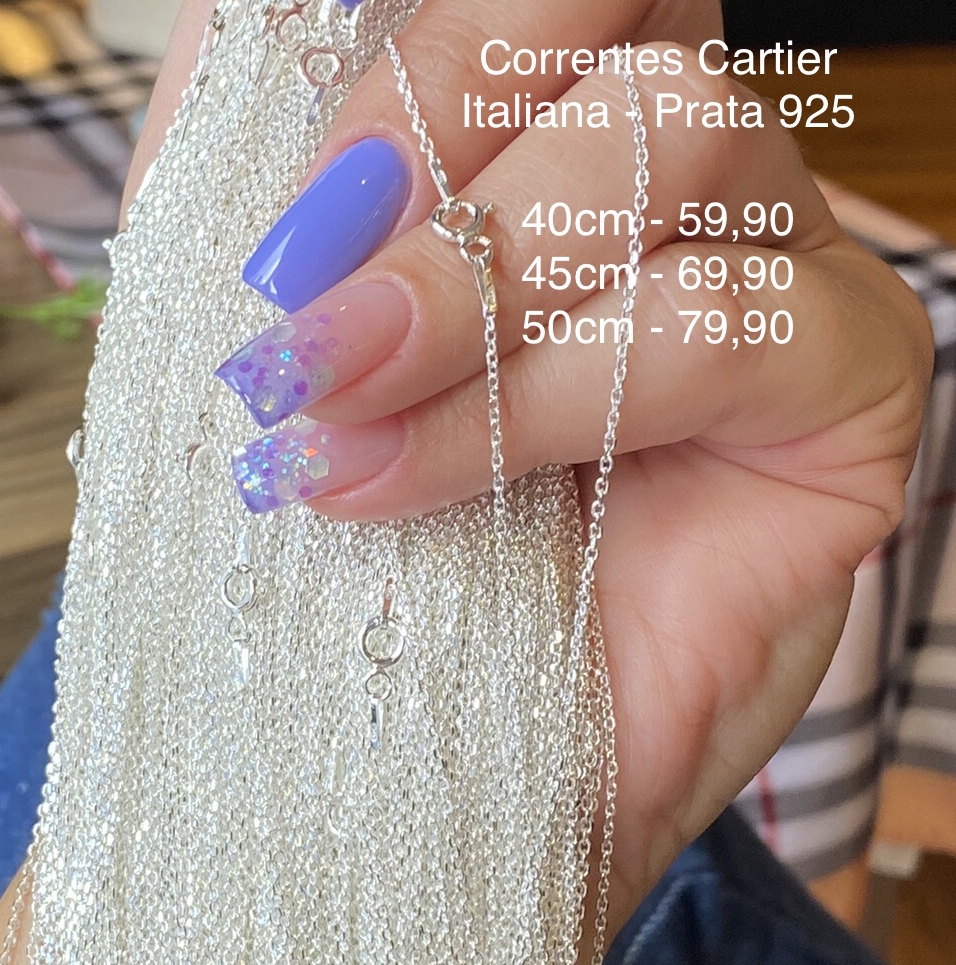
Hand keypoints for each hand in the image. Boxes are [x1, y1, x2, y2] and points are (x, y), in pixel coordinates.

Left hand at [132, 0, 931, 931]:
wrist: (402, 772)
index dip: (413, 57)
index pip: (532, 4)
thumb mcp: (259, 342)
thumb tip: (235, 32)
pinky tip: (407, 480)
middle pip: (612, 30)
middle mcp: (672, 188)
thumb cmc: (332, 554)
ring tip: (329, 408)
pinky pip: (723, 318)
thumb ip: (250, 185)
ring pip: (672, 137)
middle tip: (297, 310)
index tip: (284, 217)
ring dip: (470, 281)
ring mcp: (775, 269)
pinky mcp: (844, 392)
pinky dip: (542, 390)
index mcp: (545, 149)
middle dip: (426, 140)